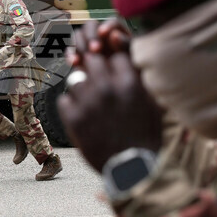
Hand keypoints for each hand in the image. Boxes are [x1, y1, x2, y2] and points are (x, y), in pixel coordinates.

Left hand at [58, 41, 162, 173]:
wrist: (131, 168)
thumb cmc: (144, 134)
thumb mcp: (151, 102)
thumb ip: (137, 75)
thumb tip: (121, 47)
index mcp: (130, 82)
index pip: (113, 54)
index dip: (111, 63)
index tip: (110, 73)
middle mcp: (108, 88)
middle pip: (91, 60)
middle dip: (93, 70)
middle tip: (97, 86)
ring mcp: (89, 103)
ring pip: (76, 80)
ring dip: (81, 90)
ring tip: (92, 107)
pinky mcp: (73, 118)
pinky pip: (64, 99)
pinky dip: (71, 107)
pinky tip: (83, 118)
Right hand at [66, 19, 131, 68]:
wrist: (118, 88)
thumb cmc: (130, 71)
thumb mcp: (131, 58)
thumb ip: (124, 45)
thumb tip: (114, 35)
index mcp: (118, 33)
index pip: (111, 22)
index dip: (106, 25)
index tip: (103, 32)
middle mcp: (101, 36)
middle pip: (90, 25)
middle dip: (91, 36)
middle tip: (94, 49)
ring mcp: (89, 44)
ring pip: (79, 35)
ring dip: (79, 44)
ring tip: (85, 57)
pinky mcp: (80, 55)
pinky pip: (71, 50)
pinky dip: (71, 54)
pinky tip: (74, 62)